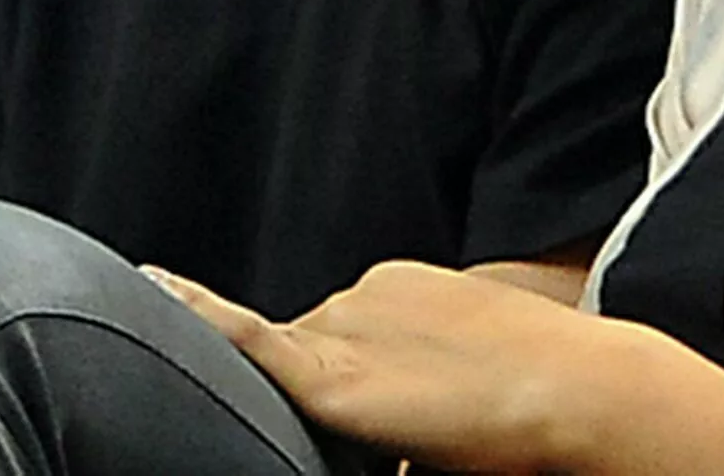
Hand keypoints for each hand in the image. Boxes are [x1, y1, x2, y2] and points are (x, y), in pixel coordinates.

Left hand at [149, 257, 611, 472]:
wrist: (571, 389)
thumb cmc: (540, 393)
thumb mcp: (470, 371)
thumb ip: (422, 380)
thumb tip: (404, 438)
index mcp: (399, 285)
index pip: (341, 334)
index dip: (351, 379)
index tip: (382, 411)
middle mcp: (364, 293)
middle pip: (309, 349)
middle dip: (327, 391)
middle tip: (392, 430)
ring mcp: (345, 326)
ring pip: (287, 364)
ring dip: (302, 398)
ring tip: (378, 423)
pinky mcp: (330, 373)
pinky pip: (247, 340)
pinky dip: (199, 316)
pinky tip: (152, 290)